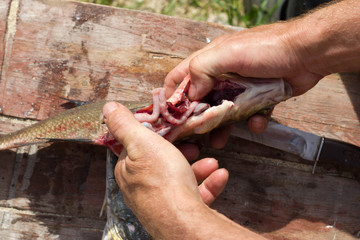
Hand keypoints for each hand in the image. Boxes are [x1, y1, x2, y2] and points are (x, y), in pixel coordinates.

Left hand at [103, 102, 265, 238]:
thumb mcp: (142, 143)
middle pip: (162, 163)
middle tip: (193, 146)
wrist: (185, 223)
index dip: (155, 136)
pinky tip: (219, 176)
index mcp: (129, 170)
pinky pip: (194, 194)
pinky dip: (208, 184)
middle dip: (182, 151)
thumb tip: (109, 108)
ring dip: (199, 167)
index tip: (170, 129)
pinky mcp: (180, 213)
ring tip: (211, 162)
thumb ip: (125, 125)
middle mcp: (142, 188)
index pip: (137, 147)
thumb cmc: (163, 182)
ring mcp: (161, 202)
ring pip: (180, 178)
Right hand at [164, 22, 322, 146]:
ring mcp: (241, 86)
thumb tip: (191, 94)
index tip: (169, 117)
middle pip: (200, 99)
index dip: (171, 96)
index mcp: (210, 60)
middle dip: (196, 118)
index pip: (180, 77)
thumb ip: (203, 70)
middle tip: (194, 135)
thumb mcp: (228, 54)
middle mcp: (222, 74)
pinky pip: (250, 113)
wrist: (307, 54)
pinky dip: (252, 121)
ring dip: (220, 126)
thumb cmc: (266, 49)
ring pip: (223, 111)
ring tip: (218, 141)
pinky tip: (257, 123)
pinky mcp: (259, 97)